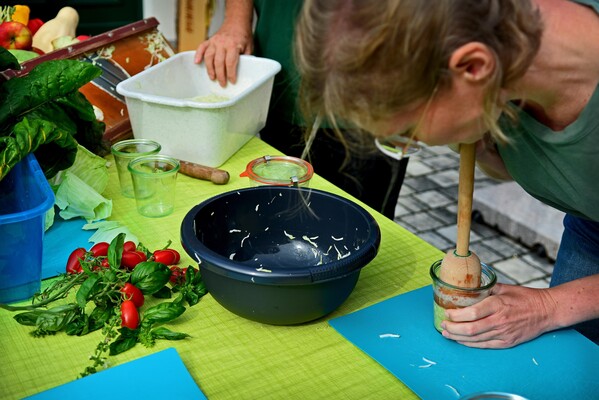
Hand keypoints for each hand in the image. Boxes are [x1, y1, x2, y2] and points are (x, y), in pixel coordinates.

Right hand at [194, 24, 252, 86]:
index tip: (232, 81)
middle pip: (219, 62)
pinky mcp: (209, 40)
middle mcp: (222, 43)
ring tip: (213, 78)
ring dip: (210, 69)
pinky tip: (196, 63)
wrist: (237, 22)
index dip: (231, 74)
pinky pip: (201, 48)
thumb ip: (246, 58)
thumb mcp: (249, 47)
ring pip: (209, 57)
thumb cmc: (243, 36)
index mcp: (233, 45)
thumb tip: (244, 71)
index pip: (230, 62)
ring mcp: (214, 41)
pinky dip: (197, 55)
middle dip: (220, 75)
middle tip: (222, 84)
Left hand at [441, 283, 557, 347]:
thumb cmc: (525, 297)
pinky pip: (485, 345)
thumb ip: (485, 288)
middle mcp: (499, 320)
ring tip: (447, 334)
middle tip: (443, 325)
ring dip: (458, 338)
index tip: (447, 313)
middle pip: (470, 329)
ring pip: (475, 339)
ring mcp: (503, 333)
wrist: (547, 311)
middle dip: (452, 328)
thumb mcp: (504, 287)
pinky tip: (462, 341)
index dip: (456, 315)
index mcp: (497, 304)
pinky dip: (471, 344)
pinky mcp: (507, 342)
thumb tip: (468, 287)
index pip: (471, 313)